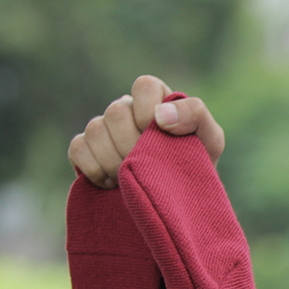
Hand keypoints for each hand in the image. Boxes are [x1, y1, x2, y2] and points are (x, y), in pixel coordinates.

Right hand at [67, 74, 224, 188]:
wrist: (178, 202)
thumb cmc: (197, 165)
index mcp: (157, 101)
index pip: (144, 85)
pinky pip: (78, 149)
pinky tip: (113, 184)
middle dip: (133, 144)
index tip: (159, 135)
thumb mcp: (210, 140)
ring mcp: (103, 129)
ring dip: (115, 160)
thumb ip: (195, 115)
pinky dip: (95, 168)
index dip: (148, 109)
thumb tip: (160, 115)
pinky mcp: (85, 150)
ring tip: (134, 179)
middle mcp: (127, 110)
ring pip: (95, 130)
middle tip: (149, 167)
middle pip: (116, 112)